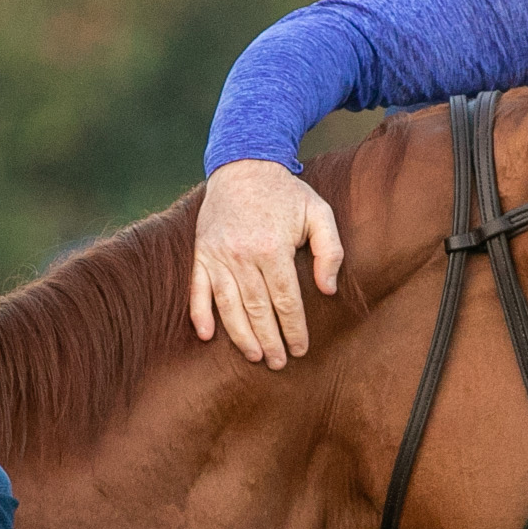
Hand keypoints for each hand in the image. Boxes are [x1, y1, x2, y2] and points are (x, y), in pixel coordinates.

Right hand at [191, 159, 343, 368]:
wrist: (243, 165)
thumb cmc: (286, 193)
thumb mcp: (319, 212)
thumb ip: (330, 250)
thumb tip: (327, 290)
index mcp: (273, 247)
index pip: (286, 300)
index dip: (294, 328)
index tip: (301, 348)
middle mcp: (242, 255)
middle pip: (258, 309)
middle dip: (270, 340)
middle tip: (278, 363)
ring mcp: (217, 255)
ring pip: (229, 306)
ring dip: (241, 335)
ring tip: (255, 356)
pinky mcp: (201, 253)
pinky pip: (197, 289)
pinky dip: (199, 314)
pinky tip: (207, 336)